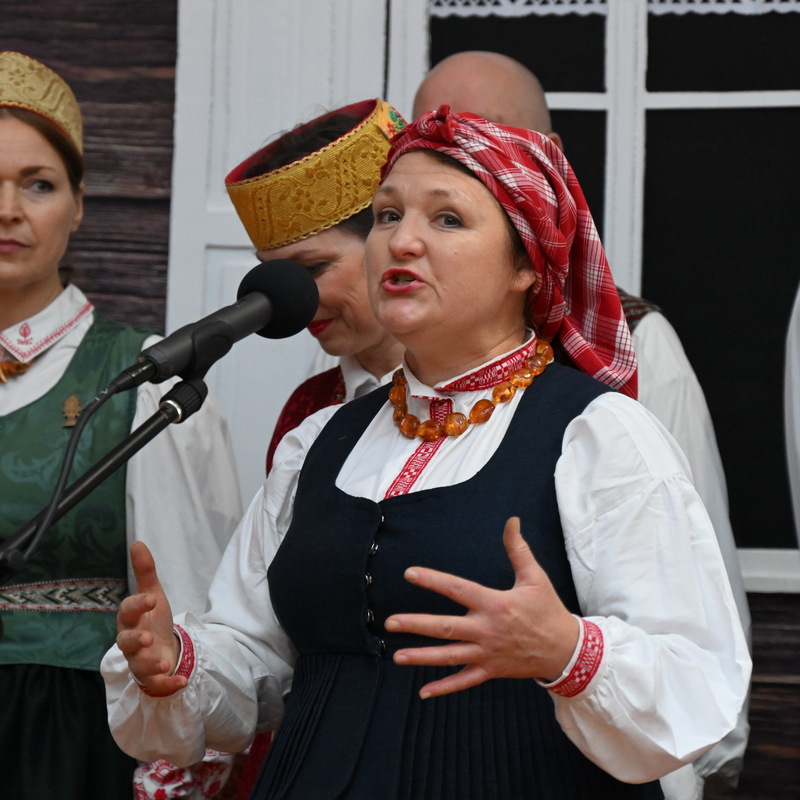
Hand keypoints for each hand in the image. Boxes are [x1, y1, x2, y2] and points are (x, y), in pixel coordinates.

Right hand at [116, 541, 183, 694]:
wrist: (160, 647)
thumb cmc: (152, 618)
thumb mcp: (153, 594)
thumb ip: (145, 572)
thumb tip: (137, 542)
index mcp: (130, 619)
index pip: (127, 612)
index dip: (137, 605)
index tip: (151, 599)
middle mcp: (131, 642)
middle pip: (126, 642)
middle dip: (136, 641)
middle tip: (148, 638)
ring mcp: (139, 661)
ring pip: (139, 666)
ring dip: (151, 664)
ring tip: (165, 661)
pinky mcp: (152, 677)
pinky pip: (157, 684)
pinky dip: (169, 683)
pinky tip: (182, 680)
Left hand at [385, 517, 579, 698]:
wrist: (566, 650)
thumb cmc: (547, 610)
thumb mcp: (535, 577)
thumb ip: (518, 549)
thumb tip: (512, 521)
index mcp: (495, 604)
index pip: (457, 589)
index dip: (433, 581)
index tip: (410, 574)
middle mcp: (487, 630)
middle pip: (446, 627)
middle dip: (416, 625)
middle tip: (390, 622)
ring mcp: (487, 653)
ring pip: (449, 656)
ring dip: (422, 657)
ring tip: (396, 656)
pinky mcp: (491, 670)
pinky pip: (464, 680)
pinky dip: (444, 687)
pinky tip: (424, 692)